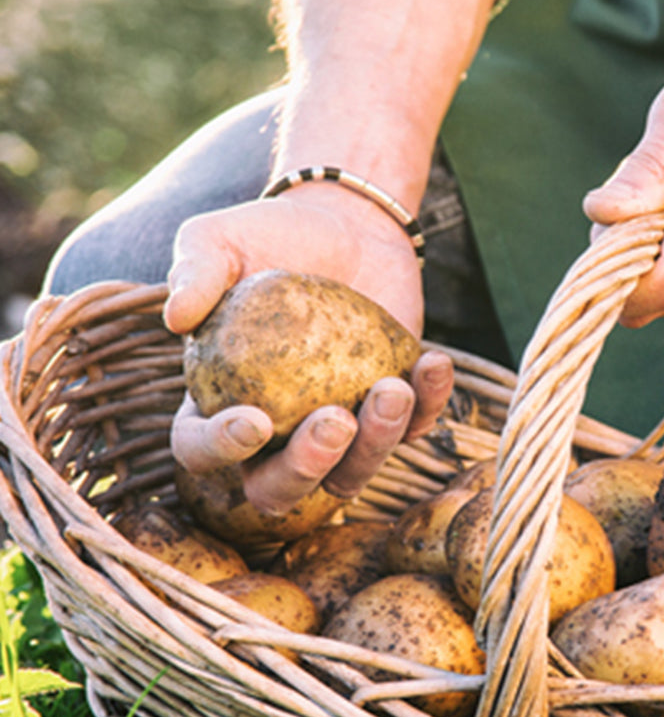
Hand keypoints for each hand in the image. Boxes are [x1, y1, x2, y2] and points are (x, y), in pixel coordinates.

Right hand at [163, 186, 453, 513]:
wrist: (347, 227)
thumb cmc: (271, 236)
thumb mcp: (218, 240)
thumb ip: (193, 271)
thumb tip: (177, 317)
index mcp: (216, 403)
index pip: (200, 449)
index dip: (221, 449)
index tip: (255, 420)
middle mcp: (274, 434)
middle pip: (278, 489)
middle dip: (306, 469)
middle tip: (335, 420)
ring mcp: (338, 430)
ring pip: (351, 474)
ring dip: (376, 444)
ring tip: (393, 389)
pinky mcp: (392, 413)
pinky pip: (413, 428)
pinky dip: (429, 405)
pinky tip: (433, 364)